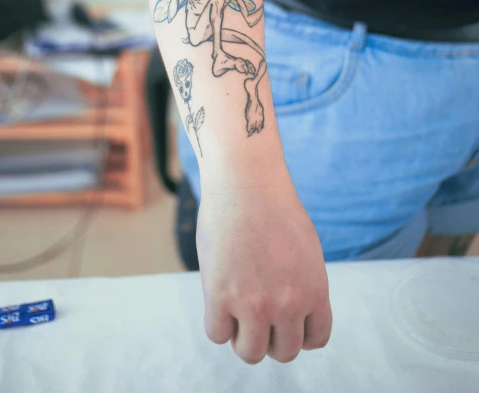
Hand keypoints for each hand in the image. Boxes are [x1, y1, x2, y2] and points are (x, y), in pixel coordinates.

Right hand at [197, 169, 331, 364]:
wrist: (246, 181)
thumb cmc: (273, 206)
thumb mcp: (306, 249)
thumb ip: (302, 284)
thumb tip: (289, 313)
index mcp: (315, 290)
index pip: (315, 339)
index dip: (298, 332)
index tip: (283, 317)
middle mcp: (288, 303)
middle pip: (283, 351)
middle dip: (270, 336)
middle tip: (256, 311)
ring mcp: (254, 303)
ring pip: (250, 352)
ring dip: (243, 336)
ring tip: (236, 309)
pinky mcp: (220, 296)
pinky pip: (218, 335)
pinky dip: (218, 322)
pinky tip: (218, 299)